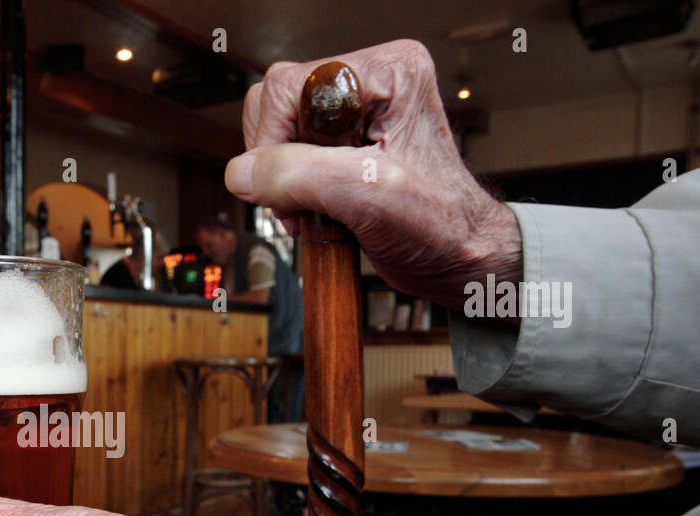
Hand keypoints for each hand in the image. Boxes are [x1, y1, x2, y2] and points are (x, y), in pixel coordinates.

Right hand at [225, 39, 521, 312]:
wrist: (458, 258)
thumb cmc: (440, 228)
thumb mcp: (370, 197)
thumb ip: (301, 175)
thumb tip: (241, 172)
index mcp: (387, 73)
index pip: (289, 88)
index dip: (277, 145)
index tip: (299, 191)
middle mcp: (370, 80)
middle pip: (276, 105)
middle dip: (279, 163)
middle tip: (308, 203)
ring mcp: (355, 110)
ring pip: (275, 131)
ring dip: (282, 179)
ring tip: (318, 209)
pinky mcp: (343, 138)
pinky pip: (286, 151)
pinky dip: (290, 188)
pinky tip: (319, 208)